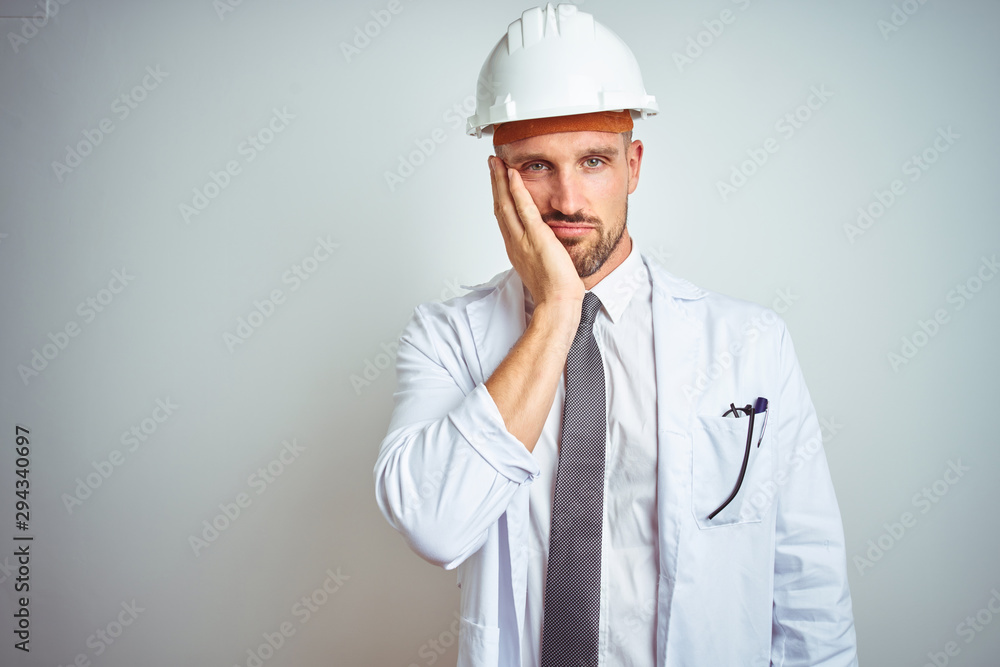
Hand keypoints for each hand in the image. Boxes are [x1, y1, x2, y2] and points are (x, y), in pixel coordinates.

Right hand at [488, 156, 584, 312]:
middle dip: (495, 182)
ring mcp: (523, 239)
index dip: (499, 196)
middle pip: (499, 206)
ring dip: (500, 180)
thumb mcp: (542, 265)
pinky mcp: (536, 237)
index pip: (504, 216)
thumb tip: (545, 244)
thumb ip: (539, 251)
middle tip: (491, 163)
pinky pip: (524, 209)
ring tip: (497, 162)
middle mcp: (514, 242)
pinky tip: (513, 175)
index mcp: (516, 248)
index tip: (498, 181)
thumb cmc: (554, 290)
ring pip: (506, 204)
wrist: (557, 302)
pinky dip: (517, 190)